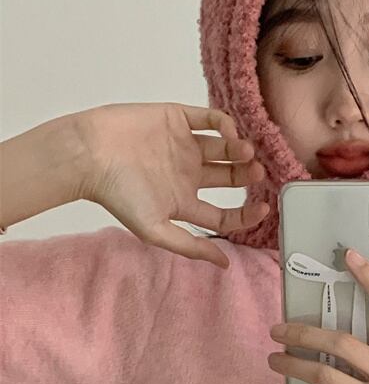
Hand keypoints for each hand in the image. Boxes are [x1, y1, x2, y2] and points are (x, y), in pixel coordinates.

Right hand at [76, 102, 268, 269]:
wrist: (91, 154)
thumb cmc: (118, 195)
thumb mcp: (156, 230)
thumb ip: (191, 246)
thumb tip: (224, 265)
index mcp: (184, 203)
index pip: (224, 214)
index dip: (246, 213)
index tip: (263, 208)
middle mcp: (188, 175)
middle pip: (229, 178)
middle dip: (247, 177)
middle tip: (258, 173)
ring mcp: (183, 146)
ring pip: (223, 149)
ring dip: (239, 151)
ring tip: (246, 152)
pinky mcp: (177, 119)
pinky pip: (209, 119)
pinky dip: (225, 124)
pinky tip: (231, 133)